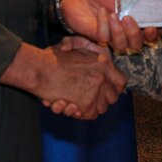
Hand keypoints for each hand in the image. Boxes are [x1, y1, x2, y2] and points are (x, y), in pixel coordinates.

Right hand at [0, 42, 125, 119]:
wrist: (39, 69)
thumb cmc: (53, 58)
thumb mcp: (75, 46)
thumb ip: (89, 51)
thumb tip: (100, 60)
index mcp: (103, 61)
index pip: (121, 81)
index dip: (115, 88)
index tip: (107, 91)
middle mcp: (103, 76)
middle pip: (113, 97)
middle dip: (102, 100)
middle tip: (88, 99)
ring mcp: (96, 90)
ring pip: (102, 108)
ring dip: (90, 108)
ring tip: (75, 103)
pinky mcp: (86, 103)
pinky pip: (89, 115)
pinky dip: (81, 114)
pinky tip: (69, 105)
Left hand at [58, 0, 156, 52]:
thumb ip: (133, 0)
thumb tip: (148, 5)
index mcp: (133, 21)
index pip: (148, 35)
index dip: (152, 35)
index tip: (150, 27)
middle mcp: (124, 32)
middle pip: (136, 45)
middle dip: (134, 34)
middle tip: (128, 18)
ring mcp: (110, 36)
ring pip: (121, 46)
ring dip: (119, 31)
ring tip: (113, 15)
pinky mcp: (96, 37)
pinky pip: (104, 37)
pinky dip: (104, 24)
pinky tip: (102, 12)